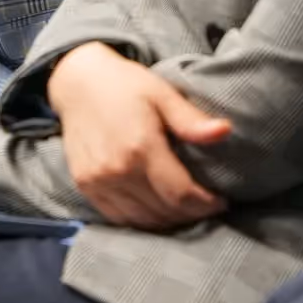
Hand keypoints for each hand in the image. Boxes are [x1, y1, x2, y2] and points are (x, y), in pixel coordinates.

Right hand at [47, 42, 230, 230]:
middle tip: (207, 205)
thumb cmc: (125, 85)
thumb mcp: (161, 94)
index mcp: (140, 147)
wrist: (77, 82)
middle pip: (164, 211)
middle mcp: (117, 170)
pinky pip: (119, 218)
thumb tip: (224, 131)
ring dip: (168, 220)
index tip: (221, 201)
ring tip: (185, 209)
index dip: (206, 204)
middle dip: (191, 213)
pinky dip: (142, 220)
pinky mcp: (85, 186)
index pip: (180, 194)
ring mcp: (98, 181)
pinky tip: (156, 209)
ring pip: (142, 220)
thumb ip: (190, 120)